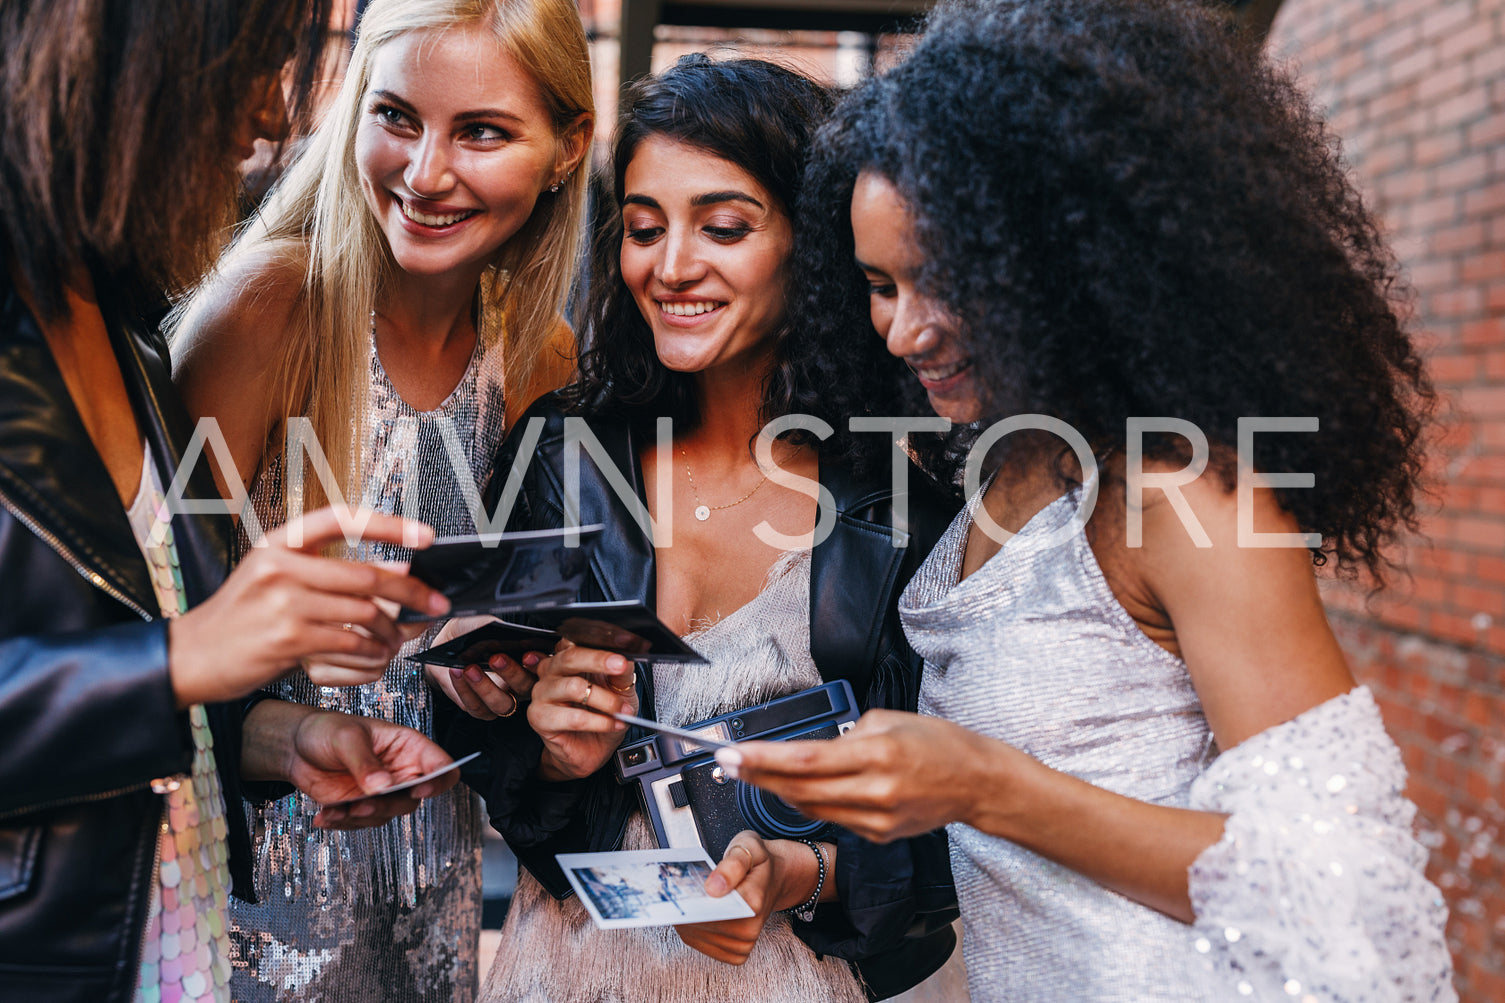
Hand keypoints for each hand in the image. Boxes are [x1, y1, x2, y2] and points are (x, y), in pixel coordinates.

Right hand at [168, 508, 450, 706]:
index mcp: (278, 543)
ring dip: (393, 630)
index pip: (341, 519)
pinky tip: (378, 654)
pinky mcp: (289, 638)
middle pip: (367, 574)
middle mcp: (280, 566)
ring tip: (400, 638)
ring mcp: (283, 602)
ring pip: (364, 611)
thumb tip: (395, 574)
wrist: (191, 657)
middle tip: (437, 603)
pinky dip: (373, 650)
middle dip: (412, 592)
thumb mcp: (275, 580)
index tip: (426, 536)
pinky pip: (351, 641)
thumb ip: (327, 573)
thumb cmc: (240, 620)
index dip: (388, 525)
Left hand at [281, 708, 459, 829]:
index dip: (439, 780)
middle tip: (361, 804)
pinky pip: (361, 824)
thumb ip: (365, 762)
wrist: (296, 747)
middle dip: (387, 805)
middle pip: (413, 798)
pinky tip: (324, 816)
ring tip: (335, 810)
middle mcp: (400, 772)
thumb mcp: (346, 738)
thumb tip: (383, 786)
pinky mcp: (361, 806)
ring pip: (387, 815)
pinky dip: (342, 823)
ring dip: (361, 817)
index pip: (440, 765)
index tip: (418, 790)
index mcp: (408, 747)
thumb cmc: (327, 730)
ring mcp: (382, 792)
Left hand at [422, 616, 541, 720]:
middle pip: (526, 689)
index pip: (543, 668)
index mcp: (528, 664)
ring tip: (470, 669)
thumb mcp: (489, 625)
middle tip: (496, 658)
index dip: (539, 664)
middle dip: (512, 674)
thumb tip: (514, 637)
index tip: (527, 654)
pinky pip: (477, 707)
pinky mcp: (479, 708)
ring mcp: (500, 699)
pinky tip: (457, 673)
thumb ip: (504, 632)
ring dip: (486, 688)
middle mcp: (519, 685)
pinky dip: (465, 691)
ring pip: (502, 704)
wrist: (448, 640)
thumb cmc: (474, 631)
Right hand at [527, 639, 638, 780]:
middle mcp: (550, 672)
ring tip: (622, 710)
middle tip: (620, 665)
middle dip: (598, 659)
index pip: (577, 638)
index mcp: (567, 659)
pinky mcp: (539, 718)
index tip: (623, 640)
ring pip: (573, 687)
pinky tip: (612, 723)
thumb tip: (628, 655)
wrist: (592, 749)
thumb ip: (621, 671)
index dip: (598, 637)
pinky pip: (573, 717)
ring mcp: (542, 694)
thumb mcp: (621, 689)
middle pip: (569, 657)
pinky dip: (599, 721)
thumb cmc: (602, 715)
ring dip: (605, 700)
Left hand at [675, 832, 823, 965]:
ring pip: (695, 935)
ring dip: (685, 917)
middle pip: (701, 923)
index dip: (693, 899)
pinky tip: (693, 911)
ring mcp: (742, 945)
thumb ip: (733, 864)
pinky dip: (689, 928)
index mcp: (753, 902)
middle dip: (686, 906)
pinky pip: (699, 944)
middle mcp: (750, 929)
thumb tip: (713, 887)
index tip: (679, 887)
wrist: (774, 878)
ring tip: (687, 897)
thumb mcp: (749, 847)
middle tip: (679, 888)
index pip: (713, 908)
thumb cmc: (758, 862)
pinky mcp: (734, 954)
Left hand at [719, 709, 995, 841]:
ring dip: (778, 791)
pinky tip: (796, 790)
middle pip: (800, 790)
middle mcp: (875, 792)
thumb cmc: (937, 742)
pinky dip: (810, 803)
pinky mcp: (878, 834)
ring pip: (811, 809)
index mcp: (877, 754)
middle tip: (727, 763)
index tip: (732, 754)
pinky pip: (833, 818)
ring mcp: (877, 819)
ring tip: (751, 773)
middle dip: (758, 776)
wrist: (977, 782)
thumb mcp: (889, 719)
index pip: (806, 760)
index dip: (764, 759)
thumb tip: (809, 750)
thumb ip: (846, 735)